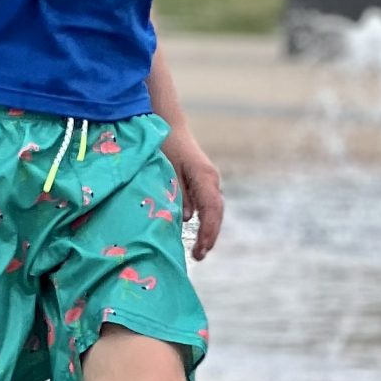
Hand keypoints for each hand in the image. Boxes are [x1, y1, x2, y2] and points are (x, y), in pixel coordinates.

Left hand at [164, 125, 223, 261]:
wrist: (168, 124)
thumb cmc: (163, 144)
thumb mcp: (165, 168)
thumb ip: (176, 192)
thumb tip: (186, 219)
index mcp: (204, 176)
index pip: (212, 209)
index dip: (208, 231)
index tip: (201, 249)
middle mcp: (211, 179)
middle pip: (216, 213)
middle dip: (209, 236)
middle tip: (198, 256)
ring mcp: (209, 180)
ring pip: (213, 210)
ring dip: (207, 231)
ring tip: (197, 252)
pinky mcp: (203, 182)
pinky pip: (207, 205)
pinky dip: (204, 221)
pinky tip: (196, 235)